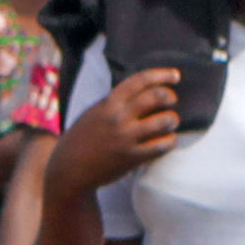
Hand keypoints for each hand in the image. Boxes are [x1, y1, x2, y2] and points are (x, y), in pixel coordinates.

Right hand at [44, 68, 179, 196]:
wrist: (69, 169)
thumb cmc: (82, 139)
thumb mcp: (94, 113)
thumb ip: (116, 102)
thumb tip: (143, 92)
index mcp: (108, 103)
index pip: (141, 80)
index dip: (162, 75)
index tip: (175, 76)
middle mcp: (118, 118)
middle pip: (157, 97)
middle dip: (170, 97)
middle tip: (172, 102)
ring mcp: (126, 138)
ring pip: (165, 120)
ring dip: (173, 119)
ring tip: (170, 122)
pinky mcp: (132, 158)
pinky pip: (162, 145)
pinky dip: (170, 141)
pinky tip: (167, 141)